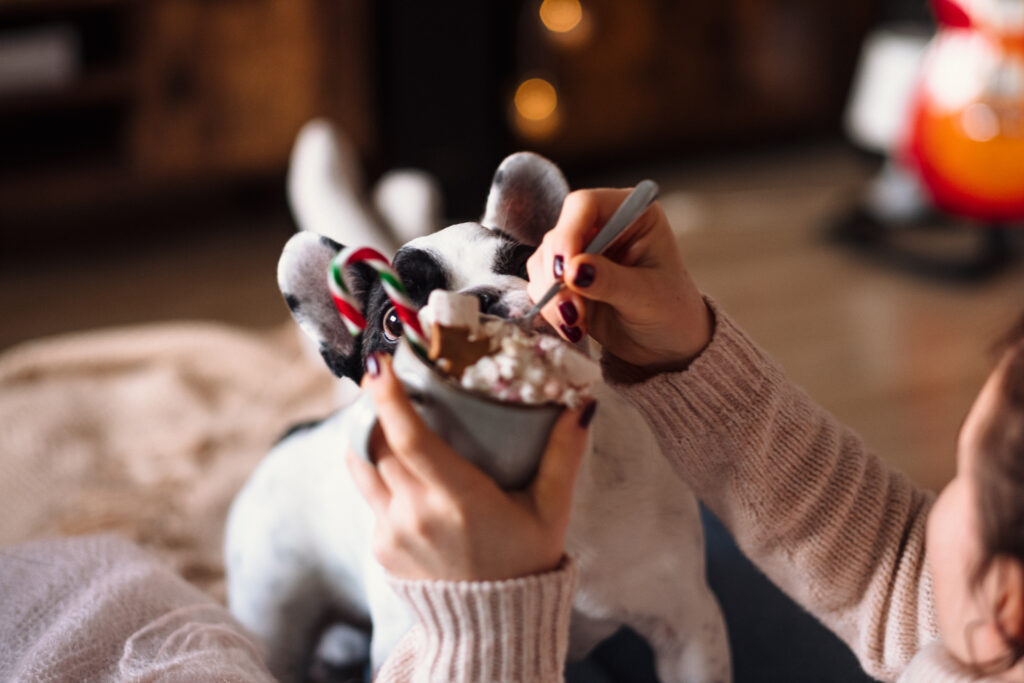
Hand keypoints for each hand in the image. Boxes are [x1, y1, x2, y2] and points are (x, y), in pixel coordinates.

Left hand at [346, 354, 593, 581]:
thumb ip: (563, 457)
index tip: (379, 363)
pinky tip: (399, 462)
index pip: (410, 440)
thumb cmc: (525, 561)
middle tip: (388, 374)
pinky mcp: (380, 547)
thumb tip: (582, 406)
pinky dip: (377, 470)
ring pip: (361, 465)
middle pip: (376, 443)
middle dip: (375, 404)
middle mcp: (416, 516)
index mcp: (459, 502)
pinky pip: (369, 493)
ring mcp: (392, 533)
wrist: (491, 627)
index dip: (388, 398)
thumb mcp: (551, 511)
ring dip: (367, 433)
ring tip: (382, 410)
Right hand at [526, 188, 712, 369]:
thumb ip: (610, 281)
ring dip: (552, 297)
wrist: (666, 345)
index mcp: (631, 215)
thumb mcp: (646, 296)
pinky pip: (541, 287)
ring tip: (577, 325)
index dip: (568, 233)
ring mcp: (581, 254)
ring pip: (543, 264)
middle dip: (558, 277)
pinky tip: (575, 328)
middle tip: (572, 310)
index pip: (585, 205)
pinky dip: (551, 309)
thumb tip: (573, 270)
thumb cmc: (671, 312)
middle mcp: (602, 227)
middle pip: (557, 236)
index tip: (564, 271)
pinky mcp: (566, 281)